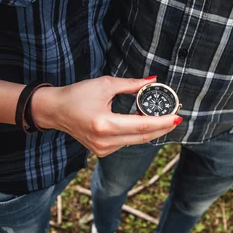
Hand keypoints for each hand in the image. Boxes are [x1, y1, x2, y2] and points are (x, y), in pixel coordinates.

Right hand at [32, 76, 181, 156]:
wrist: (54, 111)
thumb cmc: (77, 95)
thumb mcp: (105, 84)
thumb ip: (132, 85)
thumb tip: (153, 81)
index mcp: (104, 124)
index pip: (141, 126)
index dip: (162, 122)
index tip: (177, 117)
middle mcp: (104, 141)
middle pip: (142, 138)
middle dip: (161, 128)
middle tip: (176, 117)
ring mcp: (102, 149)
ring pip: (135, 141)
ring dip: (149, 131)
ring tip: (161, 118)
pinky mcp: (101, 152)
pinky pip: (125, 143)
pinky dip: (136, 134)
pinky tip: (141, 124)